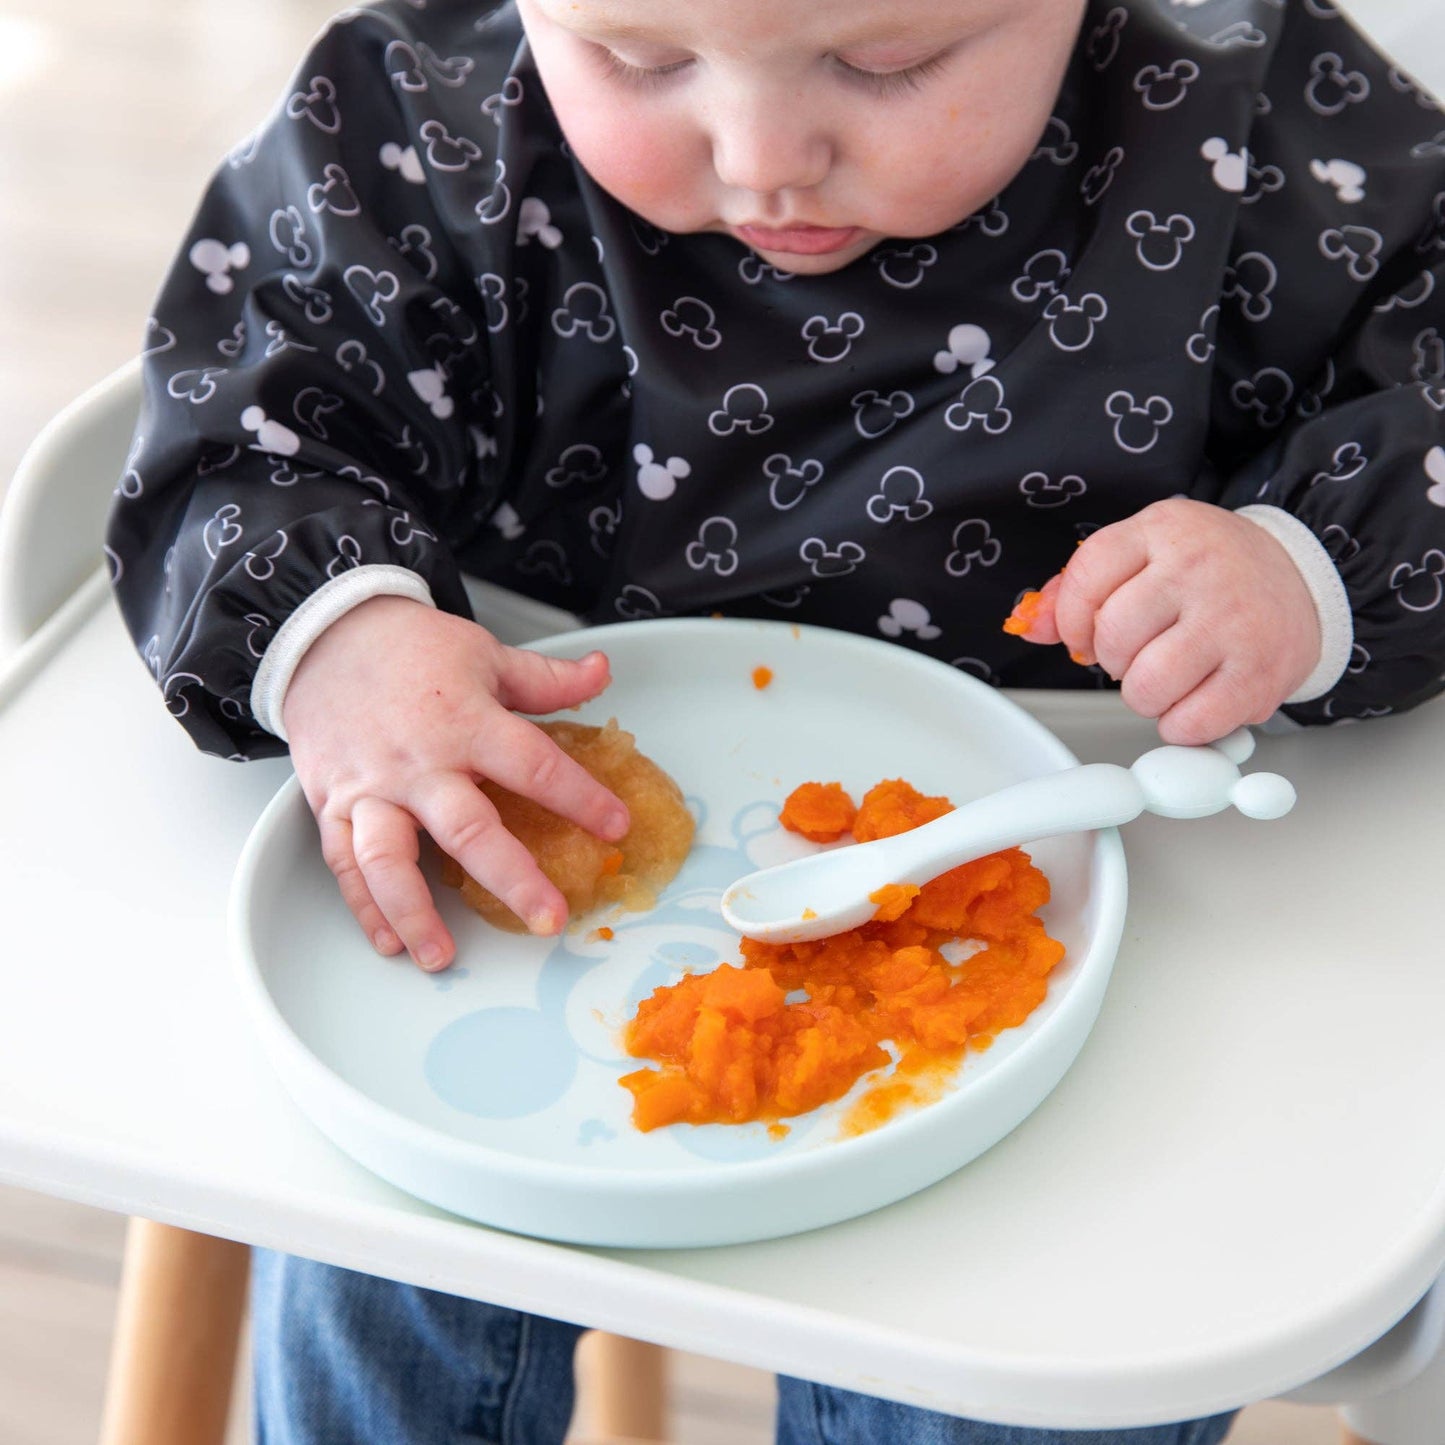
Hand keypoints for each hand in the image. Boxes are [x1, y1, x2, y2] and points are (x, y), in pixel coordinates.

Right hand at [281, 595, 628, 970]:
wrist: (324, 635)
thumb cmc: (410, 648)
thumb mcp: (486, 654)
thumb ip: (547, 679)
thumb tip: (604, 672)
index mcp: (466, 721)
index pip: (535, 766)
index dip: (581, 798)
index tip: (616, 828)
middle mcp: (420, 763)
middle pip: (469, 829)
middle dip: (512, 879)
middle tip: (548, 918)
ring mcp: (372, 788)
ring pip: (391, 859)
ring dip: (416, 912)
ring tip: (442, 957)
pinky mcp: (332, 803)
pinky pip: (345, 862)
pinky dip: (364, 906)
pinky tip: (388, 942)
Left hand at [1012, 499, 1320, 744]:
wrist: (1301, 578)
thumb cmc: (1211, 570)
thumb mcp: (1143, 553)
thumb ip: (1079, 586)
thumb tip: (1030, 624)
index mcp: (1162, 530)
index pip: (1086, 578)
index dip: (1072, 621)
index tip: (1085, 634)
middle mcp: (1198, 569)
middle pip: (1112, 637)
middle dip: (1113, 659)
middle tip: (1139, 652)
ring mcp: (1233, 621)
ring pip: (1145, 686)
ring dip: (1144, 695)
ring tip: (1167, 675)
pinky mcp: (1261, 673)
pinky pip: (1189, 723)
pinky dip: (1181, 724)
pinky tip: (1195, 697)